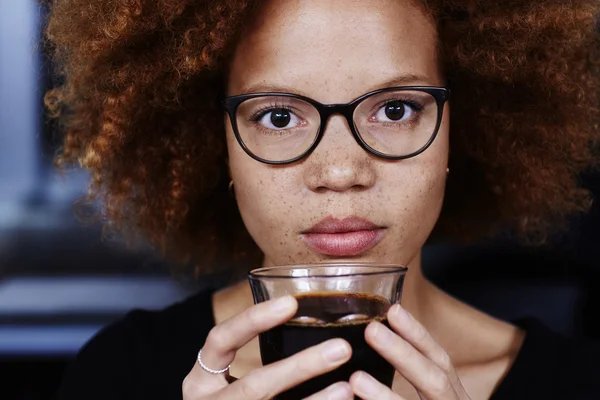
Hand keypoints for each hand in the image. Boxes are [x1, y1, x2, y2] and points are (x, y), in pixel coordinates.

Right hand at [182, 296, 354, 399]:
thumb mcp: (224, 385)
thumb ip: (256, 363)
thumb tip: (307, 325)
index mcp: (200, 382)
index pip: (221, 340)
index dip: (253, 320)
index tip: (291, 303)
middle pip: (255, 385)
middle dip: (300, 367)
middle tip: (341, 349)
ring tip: (346, 389)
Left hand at [350, 304, 470, 399]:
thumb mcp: (430, 398)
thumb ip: (411, 376)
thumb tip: (375, 339)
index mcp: (451, 395)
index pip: (437, 359)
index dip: (417, 335)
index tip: (393, 310)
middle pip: (434, 379)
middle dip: (403, 354)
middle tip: (371, 331)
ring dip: (385, 395)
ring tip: (356, 380)